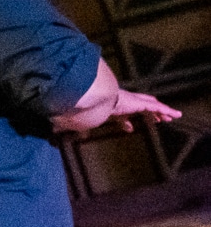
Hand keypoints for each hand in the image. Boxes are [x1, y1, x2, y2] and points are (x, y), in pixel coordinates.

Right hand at [64, 86, 183, 133]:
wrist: (89, 96)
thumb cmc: (81, 106)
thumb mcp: (74, 117)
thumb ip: (65, 122)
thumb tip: (51, 130)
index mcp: (108, 105)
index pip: (119, 113)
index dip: (124, 121)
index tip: (128, 127)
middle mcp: (120, 100)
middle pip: (137, 106)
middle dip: (146, 112)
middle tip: (155, 119)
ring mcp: (130, 100)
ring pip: (149, 106)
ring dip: (159, 113)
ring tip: (169, 119)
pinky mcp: (138, 102)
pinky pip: (156, 107)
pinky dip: (166, 111)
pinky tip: (175, 115)